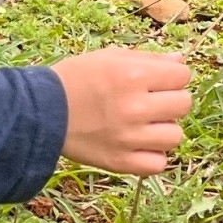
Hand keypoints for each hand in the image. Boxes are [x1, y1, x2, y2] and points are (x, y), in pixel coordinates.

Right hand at [49, 46, 190, 174]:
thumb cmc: (75, 79)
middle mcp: (134, 107)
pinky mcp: (120, 162)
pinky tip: (138, 145)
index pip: (182, 75)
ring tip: (143, 125)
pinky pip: (158, 164)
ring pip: (176, 136)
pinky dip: (152, 156)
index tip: (157, 81)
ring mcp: (129, 137)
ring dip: (164, 130)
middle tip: (150, 102)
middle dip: (171, 101)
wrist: (39, 112)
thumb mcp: (109, 58)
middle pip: (184, 105)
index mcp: (133, 75)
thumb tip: (180, 61)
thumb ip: (148, 59)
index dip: (172, 77)